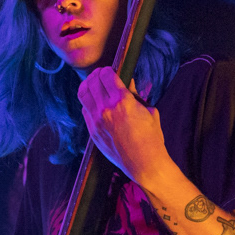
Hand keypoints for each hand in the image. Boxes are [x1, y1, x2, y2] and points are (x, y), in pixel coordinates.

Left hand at [77, 67, 166, 185]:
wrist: (144, 164)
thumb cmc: (151, 138)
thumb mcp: (149, 112)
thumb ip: (136, 95)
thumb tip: (128, 83)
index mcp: (123, 101)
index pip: (106, 74)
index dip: (107, 70)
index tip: (110, 71)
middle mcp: (107, 109)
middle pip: (92, 81)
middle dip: (97, 75)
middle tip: (101, 76)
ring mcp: (97, 121)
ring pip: (83, 93)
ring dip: (88, 85)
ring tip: (93, 85)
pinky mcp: (93, 132)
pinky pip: (84, 110)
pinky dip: (88, 103)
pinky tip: (95, 103)